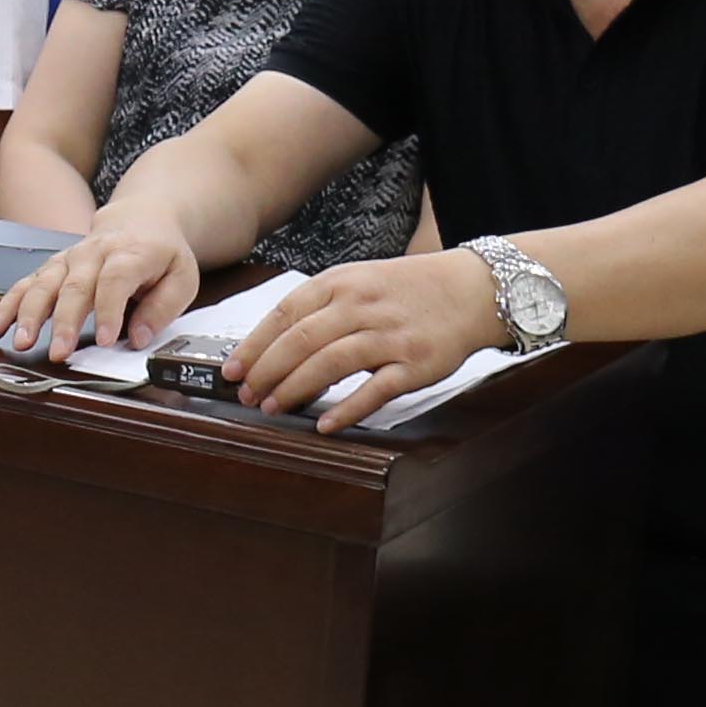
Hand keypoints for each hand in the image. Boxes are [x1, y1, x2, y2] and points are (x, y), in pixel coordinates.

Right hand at [0, 222, 193, 360]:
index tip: (108, 340)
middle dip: (63, 322)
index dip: (110, 310)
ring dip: (28, 314)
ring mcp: (68, 258)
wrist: (140, 219)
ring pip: (43, 284)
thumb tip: (140, 336)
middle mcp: (94, 253)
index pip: (115, 280)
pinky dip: (6, 306)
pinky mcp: (52, 267)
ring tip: (21, 342)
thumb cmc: (161, 252)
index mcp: (130, 253)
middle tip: (59, 352)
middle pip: (74, 286)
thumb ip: (163, 307)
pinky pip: (24, 284)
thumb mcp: (182, 277)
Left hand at [229, 248, 503, 433]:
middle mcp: (361, 306)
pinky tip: (325, 424)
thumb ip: (319, 310)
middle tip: (248, 396)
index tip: (232, 370)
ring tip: (273, 408)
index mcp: (341, 283)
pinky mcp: (415, 363)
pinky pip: (374, 390)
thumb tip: (274, 348)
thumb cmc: (408, 290)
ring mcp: (389, 335)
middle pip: (299, 341)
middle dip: (266, 373)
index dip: (253, 346)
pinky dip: (346, 409)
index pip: (284, 315)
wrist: (473, 289)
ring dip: (294, 390)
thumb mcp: (359, 282)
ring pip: (329, 364)